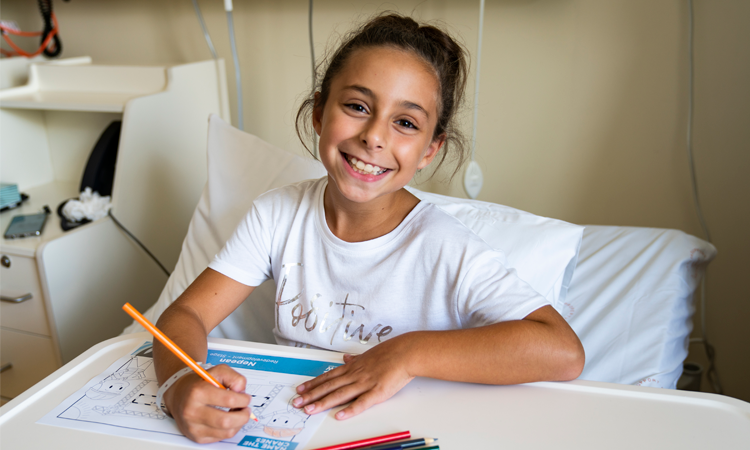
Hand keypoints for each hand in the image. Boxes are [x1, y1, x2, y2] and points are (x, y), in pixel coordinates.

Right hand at [163, 365, 252, 443]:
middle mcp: (193, 411)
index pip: (229, 400)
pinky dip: (230, 429)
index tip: (246, 397)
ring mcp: (193, 426)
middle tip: (245, 409)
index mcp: (198, 392)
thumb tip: (241, 391)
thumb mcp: (217, 371)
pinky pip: (221, 437)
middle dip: (243, 415)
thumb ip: (234, 377)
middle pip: (227, 421)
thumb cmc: (200, 384)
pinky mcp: (196, 437)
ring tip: (237, 414)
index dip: (243, 399)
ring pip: (227, 432)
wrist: (179, 396)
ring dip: (238, 423)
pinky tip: (227, 420)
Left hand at [292, 336, 414, 419]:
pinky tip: (340, 415)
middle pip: (329, 386)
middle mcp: (355, 375)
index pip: (328, 377)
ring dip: (323, 402)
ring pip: (340, 394)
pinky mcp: (377, 392)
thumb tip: (345, 358)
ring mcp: (365, 383)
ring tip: (309, 409)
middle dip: (312, 395)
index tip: (301, 389)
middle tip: (297, 402)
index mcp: (353, 367)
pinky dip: (350, 409)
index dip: (313, 384)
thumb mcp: (368, 354)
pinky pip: (362, 403)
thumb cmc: (390, 353)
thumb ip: (356, 359)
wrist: (406, 353)